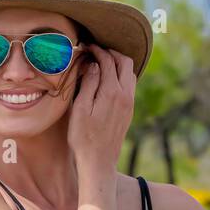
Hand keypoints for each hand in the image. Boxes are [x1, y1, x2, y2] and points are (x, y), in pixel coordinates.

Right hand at [67, 44, 135, 172]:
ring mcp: (130, 103)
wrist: (99, 163)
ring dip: (118, 64)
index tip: (86, 47)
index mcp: (112, 92)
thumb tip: (93, 65)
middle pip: (125, 62)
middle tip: (96, 51)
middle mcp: (125, 95)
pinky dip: (121, 76)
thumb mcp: (80, 110)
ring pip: (130, 73)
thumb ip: (88, 84)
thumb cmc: (84, 138)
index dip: (97, 50)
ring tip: (102, 63)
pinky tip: (108, 80)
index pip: (108, 61)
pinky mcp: (129, 111)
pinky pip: (130, 85)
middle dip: (111, 53)